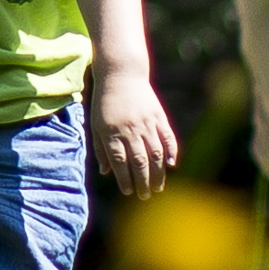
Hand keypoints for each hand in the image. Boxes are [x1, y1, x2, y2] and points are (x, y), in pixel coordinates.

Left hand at [86, 72, 180, 194]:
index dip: (125, 178)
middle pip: (139, 161)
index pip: (120, 161)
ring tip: (158, 187)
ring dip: (158, 173)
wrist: (121, 74)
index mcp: (111, 132)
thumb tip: (106, 173)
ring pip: (155, 153)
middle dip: (143, 181)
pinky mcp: (158, 116)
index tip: (128, 191)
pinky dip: (171, 152)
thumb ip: (101, 149)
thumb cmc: (105, 102)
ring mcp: (146, 123)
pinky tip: (171, 165)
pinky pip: (167, 137)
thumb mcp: (97, 124)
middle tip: (145, 195)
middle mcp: (129, 129)